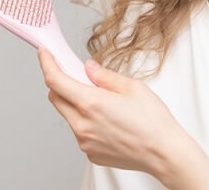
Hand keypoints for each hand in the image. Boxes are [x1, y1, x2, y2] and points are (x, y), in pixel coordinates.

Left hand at [38, 49, 184, 175]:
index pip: (55, 80)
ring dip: (76, 104)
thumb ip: (104, 76)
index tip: (45, 54)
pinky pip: (80, 131)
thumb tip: (88, 68)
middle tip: (77, 75)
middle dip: (61, 83)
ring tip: (103, 102)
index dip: (47, 64)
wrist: (164, 154)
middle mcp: (82, 124)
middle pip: (56, 98)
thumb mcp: (132, 87)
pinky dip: (86, 121)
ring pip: (68, 115)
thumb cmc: (153, 121)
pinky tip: (109, 120)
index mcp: (91, 103)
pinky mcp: (90, 153)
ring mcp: (84, 141)